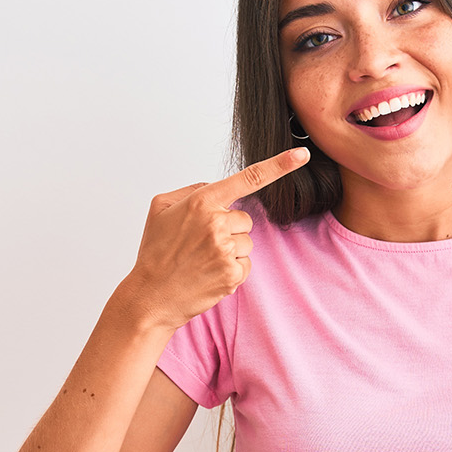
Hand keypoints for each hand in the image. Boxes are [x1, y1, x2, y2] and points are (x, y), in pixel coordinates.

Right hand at [124, 147, 309, 329]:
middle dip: (228, 229)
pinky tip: (208, 274)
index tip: (301, 154)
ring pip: (246, 242)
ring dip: (230, 250)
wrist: (150, 296)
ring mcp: (226, 250)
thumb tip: (215, 187)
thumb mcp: (160, 208)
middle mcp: (217, 223)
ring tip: (201, 260)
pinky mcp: (232, 275)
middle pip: (244, 219)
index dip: (279, 165)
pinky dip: (230, 270)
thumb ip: (191, 190)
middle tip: (199, 244)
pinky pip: (245, 264)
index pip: (248, 178)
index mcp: (202, 202)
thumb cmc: (154, 252)